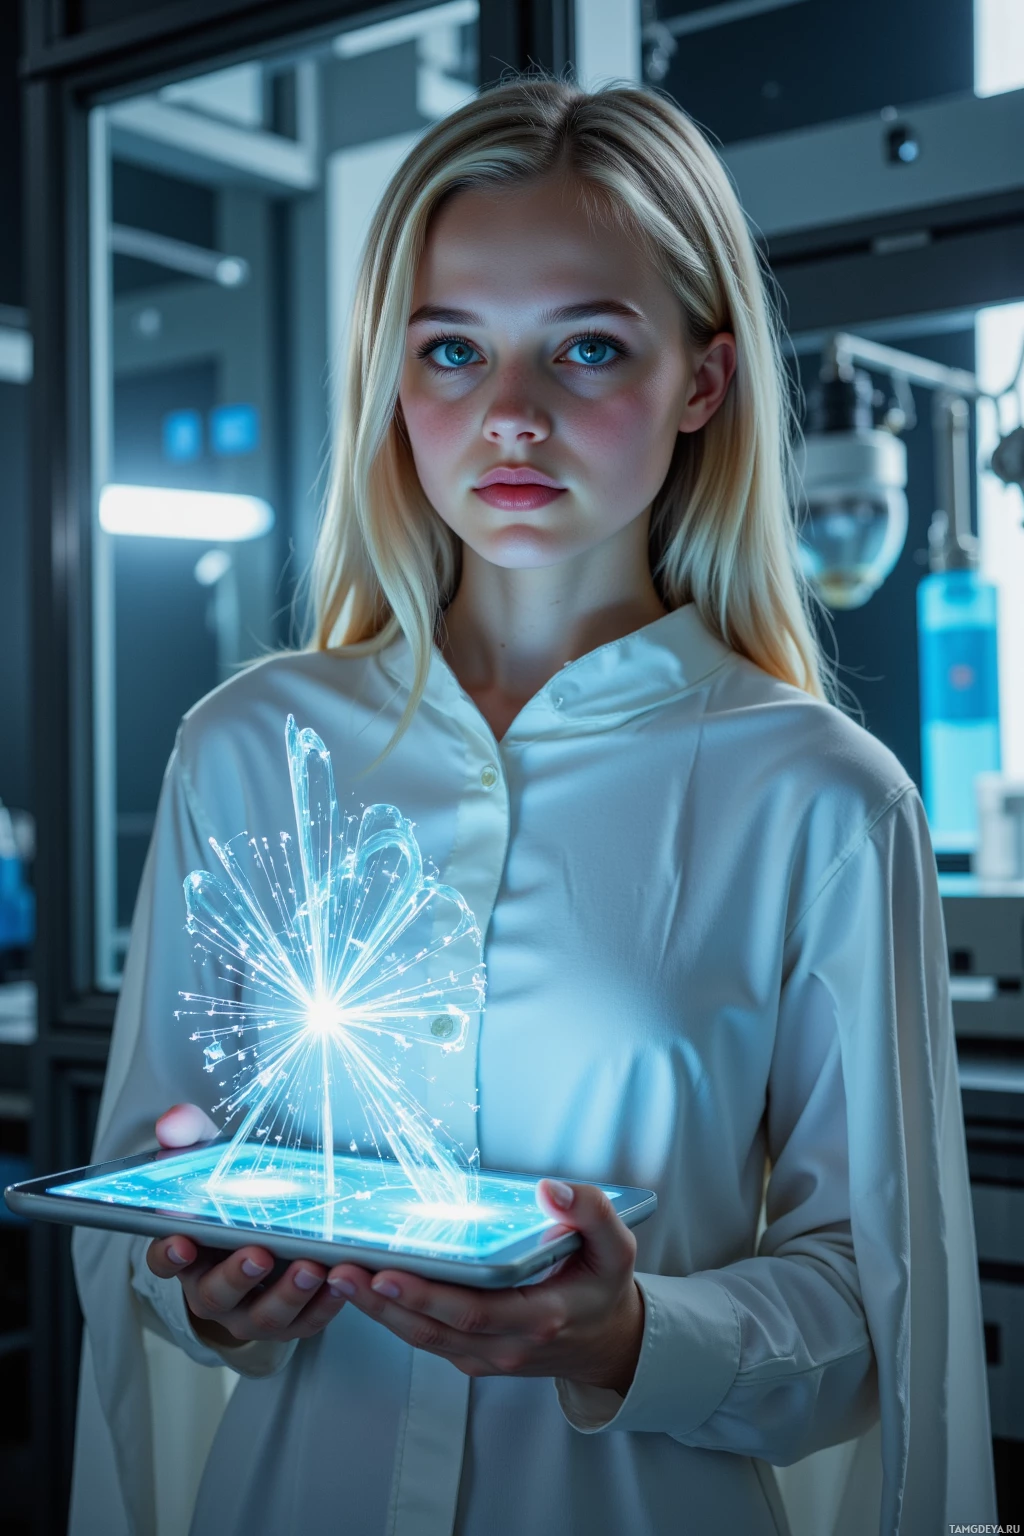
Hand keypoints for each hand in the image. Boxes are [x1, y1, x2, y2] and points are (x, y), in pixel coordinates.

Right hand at [145, 1103, 346, 1346]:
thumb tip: (172, 1120)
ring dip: (287, 1294)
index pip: (164, 1259)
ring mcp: (251, 1311)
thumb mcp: (210, 1160)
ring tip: (311, 1266)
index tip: (181, 1242)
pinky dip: (325, 1306)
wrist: (266, 1231)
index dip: (168, 1254)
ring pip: (263, 1316)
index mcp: (188, 1252)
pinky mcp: (290, 1321)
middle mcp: (213, 1290)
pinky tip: (341, 1282)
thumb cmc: (232, 1197)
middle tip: (259, 1253)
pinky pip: (307, 1322)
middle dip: (237, 1275)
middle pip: (216, 1294)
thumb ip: (190, 1137)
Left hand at [326, 1179, 644, 1394]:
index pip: (471, 1312)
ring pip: (421, 1338)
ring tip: (338, 1277)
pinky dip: (392, 1316)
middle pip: (432, 1328)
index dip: (425, 1295)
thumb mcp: (617, 1247)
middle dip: (381, 1301)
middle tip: (340, 1271)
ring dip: (377, 1311)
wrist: (608, 1342)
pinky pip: (427, 1339)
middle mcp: (506, 1346)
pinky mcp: (472, 1356)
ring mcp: (486, 1357)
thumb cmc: (605, 1286)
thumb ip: (592, 1213)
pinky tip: (366, 1289)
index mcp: (539, 1319)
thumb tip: (551, 1189)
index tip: (385, 1271)